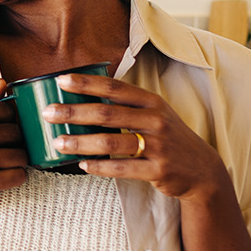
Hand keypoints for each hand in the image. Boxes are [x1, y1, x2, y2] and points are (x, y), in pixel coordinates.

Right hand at [0, 81, 27, 220]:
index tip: (1, 130)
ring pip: (21, 155)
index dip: (8, 120)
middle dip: (14, 142)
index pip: (8, 110)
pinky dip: (15, 177)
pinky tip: (2, 176)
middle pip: (17, 133)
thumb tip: (3, 83)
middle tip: (2, 149)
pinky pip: (19, 175)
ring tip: (2, 163)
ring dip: (16, 161)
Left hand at [42, 73, 229, 202]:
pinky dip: (99, 167)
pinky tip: (82, 165)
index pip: (115, 88)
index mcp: (152, 102)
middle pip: (107, 113)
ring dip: (80, 142)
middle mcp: (156, 120)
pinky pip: (122, 168)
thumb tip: (85, 96)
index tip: (61, 81)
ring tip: (57, 142)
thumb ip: (126, 104)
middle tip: (48, 113)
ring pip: (111, 141)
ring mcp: (158, 146)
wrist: (201, 170)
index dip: (87, 83)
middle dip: (74, 112)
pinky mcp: (158, 170)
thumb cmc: (167, 137)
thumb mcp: (154, 114)